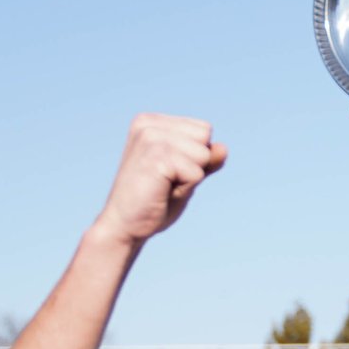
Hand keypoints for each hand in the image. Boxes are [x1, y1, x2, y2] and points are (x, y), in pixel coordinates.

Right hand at [97, 113, 228, 243]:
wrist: (124, 226)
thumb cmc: (154, 202)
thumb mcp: (186, 176)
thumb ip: (206, 160)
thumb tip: (224, 148)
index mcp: (152, 122)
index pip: (203, 130)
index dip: (195, 157)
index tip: (169, 172)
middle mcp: (149, 125)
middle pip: (205, 137)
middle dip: (195, 165)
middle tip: (166, 182)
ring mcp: (150, 138)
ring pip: (203, 155)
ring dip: (189, 178)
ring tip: (162, 187)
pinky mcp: (156, 157)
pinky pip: (196, 172)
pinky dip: (185, 188)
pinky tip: (160, 192)